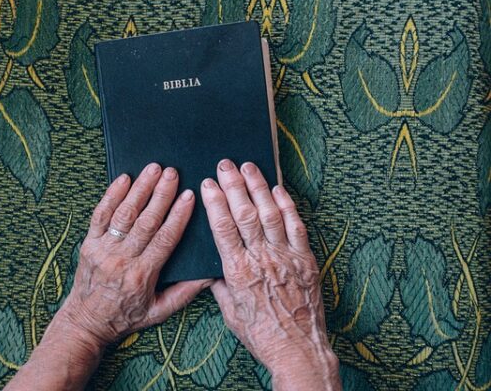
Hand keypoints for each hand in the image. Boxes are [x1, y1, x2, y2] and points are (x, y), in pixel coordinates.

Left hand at [6, 163, 210, 390]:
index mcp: (142, 275)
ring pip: (124, 213)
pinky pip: (100, 215)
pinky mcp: (89, 243)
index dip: (178, 215)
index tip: (189, 196)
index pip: (164, 239)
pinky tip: (123, 178)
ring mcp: (103, 249)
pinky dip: (111, 195)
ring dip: (140, 188)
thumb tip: (210, 274)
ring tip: (153, 168)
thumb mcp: (159, 311)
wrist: (86, 322)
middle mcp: (122, 259)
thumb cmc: (125, 316)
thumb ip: (185, 293)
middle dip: (161, 194)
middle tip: (173, 173)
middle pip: (145, 221)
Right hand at [201, 159, 339, 390]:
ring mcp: (286, 256)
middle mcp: (262, 258)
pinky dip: (287, 205)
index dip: (215, 202)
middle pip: (245, 213)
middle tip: (226, 164)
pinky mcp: (305, 259)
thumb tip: (212, 266)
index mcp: (238, 271)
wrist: (298, 348)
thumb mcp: (230, 312)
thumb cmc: (261, 333)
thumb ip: (220, 285)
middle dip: (234, 185)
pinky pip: (296, 226)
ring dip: (259, 187)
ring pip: (270, 213)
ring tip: (249, 167)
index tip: (208, 184)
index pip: (223, 227)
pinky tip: (278, 189)